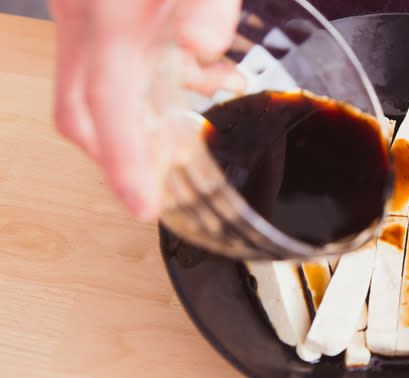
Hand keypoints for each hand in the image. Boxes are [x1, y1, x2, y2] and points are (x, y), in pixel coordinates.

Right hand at [49, 0, 240, 220]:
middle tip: (164, 184)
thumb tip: (201, 43)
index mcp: (106, 11)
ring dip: (153, 116)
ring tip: (203, 117)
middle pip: (84, 113)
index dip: (124, 163)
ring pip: (101, 90)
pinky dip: (154, 81)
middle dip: (124, 156)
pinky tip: (203, 72)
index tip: (143, 207)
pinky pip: (110, 62)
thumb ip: (207, 3)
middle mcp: (81, 16)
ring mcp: (81, 11)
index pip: (106, 102)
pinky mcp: (93, 7)